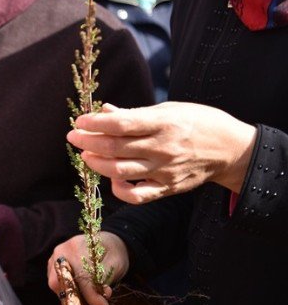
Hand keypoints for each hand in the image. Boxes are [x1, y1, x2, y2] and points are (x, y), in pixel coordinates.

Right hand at [47, 232, 129, 304]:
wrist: (107, 242)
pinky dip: (66, 290)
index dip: (92, 296)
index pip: (82, 276)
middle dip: (76, 297)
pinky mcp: (52, 264)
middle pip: (61, 281)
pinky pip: (55, 282)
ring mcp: (54, 257)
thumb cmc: (113, 252)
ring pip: (55, 283)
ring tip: (88, 300)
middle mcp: (61, 251)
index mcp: (78, 247)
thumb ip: (106, 280)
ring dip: (71, 295)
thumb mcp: (115, 264)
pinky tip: (79, 293)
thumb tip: (102, 299)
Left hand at [68, 102, 256, 203]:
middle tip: (73, 136)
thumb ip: (135, 113)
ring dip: (96, 163)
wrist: (231, 149)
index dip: (95, 123)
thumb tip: (104, 110)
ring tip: (86, 154)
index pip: (121, 124)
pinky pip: (137, 196)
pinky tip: (112, 179)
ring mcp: (164, 170)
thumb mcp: (169, 109)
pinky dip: (119, 190)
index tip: (80, 121)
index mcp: (162, 124)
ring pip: (120, 171)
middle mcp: (162, 148)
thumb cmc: (197, 122)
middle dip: (88, 141)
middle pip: (114, 147)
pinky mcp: (167, 188)